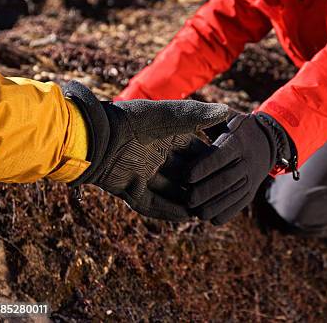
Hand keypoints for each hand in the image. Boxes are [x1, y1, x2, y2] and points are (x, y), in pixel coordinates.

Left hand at [62, 81, 231, 220]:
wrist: (96, 135)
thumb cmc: (133, 119)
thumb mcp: (170, 115)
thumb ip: (197, 115)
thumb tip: (227, 110)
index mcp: (166, 136)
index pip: (195, 150)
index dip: (211, 160)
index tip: (230, 168)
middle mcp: (156, 155)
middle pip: (184, 173)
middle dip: (201, 183)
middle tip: (222, 194)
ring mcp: (142, 173)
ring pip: (170, 191)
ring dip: (187, 200)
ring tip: (208, 209)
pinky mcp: (129, 189)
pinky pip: (152, 205)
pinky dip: (168, 211)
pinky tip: (186, 216)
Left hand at [187, 113, 295, 224]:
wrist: (266, 143)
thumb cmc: (236, 129)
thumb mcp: (227, 118)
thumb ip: (209, 118)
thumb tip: (188, 115)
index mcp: (238, 141)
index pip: (221, 155)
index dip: (204, 166)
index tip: (186, 175)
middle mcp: (247, 161)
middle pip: (226, 178)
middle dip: (206, 190)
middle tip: (188, 198)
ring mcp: (252, 178)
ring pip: (233, 195)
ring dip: (214, 205)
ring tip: (195, 212)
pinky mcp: (251, 192)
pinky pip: (239, 205)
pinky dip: (225, 213)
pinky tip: (210, 218)